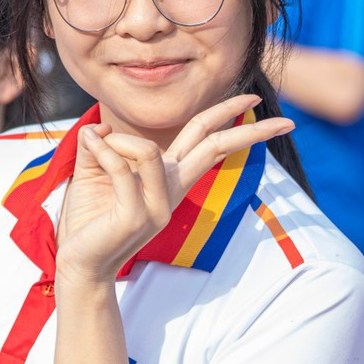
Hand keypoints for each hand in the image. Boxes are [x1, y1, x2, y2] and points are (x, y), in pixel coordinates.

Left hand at [54, 95, 293, 282]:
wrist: (79, 262)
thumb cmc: (88, 219)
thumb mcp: (93, 171)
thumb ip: (102, 145)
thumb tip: (102, 127)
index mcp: (170, 177)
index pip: (206, 139)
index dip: (228, 115)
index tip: (254, 101)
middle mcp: (173, 189)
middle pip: (214, 145)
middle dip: (244, 126)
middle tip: (283, 118)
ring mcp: (160, 204)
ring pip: (148, 149)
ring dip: (115, 140)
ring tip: (93, 145)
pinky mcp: (138, 215)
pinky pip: (120, 166)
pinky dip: (100, 151)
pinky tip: (88, 148)